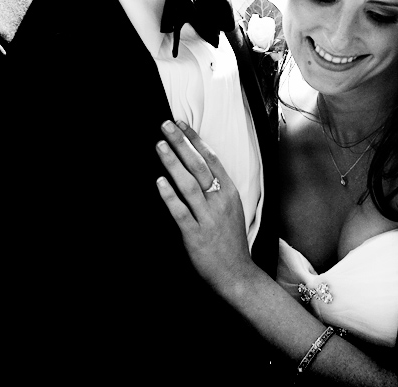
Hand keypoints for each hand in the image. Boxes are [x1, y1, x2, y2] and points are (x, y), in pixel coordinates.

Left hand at [155, 120, 255, 294]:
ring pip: (188, 184)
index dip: (196, 140)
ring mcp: (208, 218)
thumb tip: (198, 170)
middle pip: (199, 166)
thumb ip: (218, 191)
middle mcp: (220, 202)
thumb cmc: (231, 241)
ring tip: (159, 146)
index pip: (212, 159)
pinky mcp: (195, 234)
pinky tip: (159, 182)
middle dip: (182, 143)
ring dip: (173, 163)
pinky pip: (180, 211)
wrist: (237, 274)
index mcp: (230, 193)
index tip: (182, 124)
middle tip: (166, 125)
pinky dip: (169, 196)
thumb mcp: (232, 210)